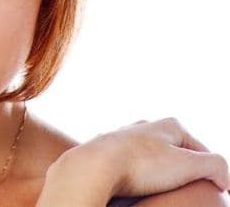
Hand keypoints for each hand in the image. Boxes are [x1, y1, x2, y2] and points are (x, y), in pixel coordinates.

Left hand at [61, 117, 229, 198]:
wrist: (96, 165)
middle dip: (181, 168)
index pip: (200, 149)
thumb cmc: (142, 164)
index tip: (212, 187)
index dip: (208, 170)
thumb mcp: (188, 165)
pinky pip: (128, 164)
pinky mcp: (107, 151)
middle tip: (185, 186)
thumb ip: (215, 167)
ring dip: (156, 171)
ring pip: (148, 156)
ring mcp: (124, 137)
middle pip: (173, 151)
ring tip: (160, 187)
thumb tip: (224, 179)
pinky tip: (136, 183)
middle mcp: (145, 127)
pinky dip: (135, 174)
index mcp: (169, 125)